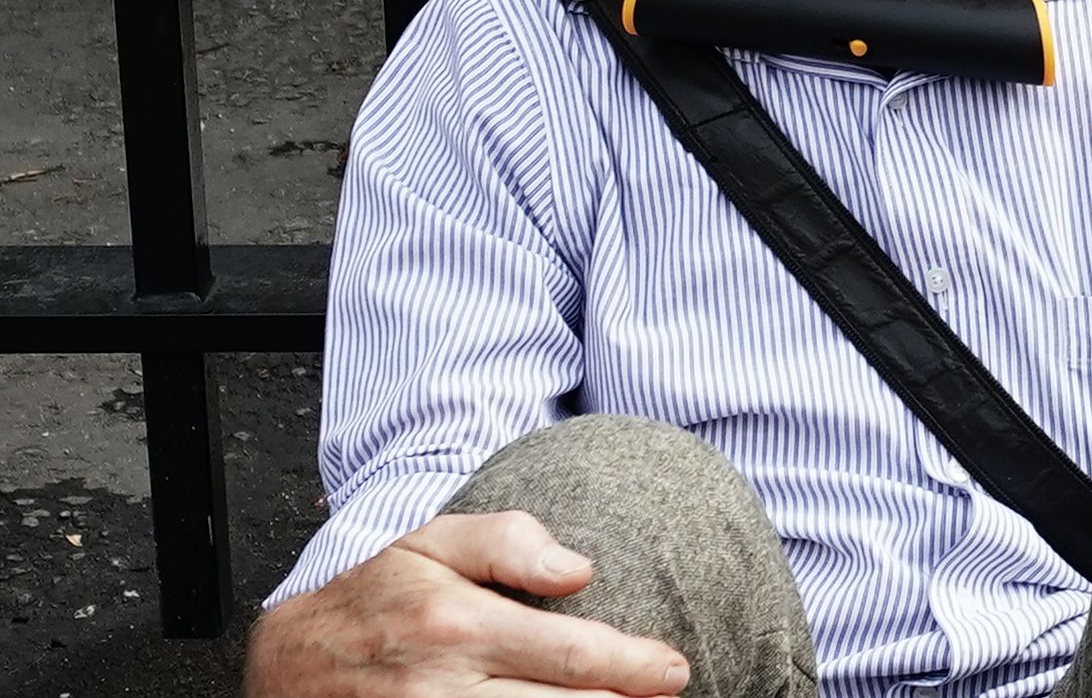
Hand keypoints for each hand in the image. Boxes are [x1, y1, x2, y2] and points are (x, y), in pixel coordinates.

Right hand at [243, 510, 689, 697]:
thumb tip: (580, 571)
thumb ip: (509, 541)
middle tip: (659, 694)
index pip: (574, 657)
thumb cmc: (372, 593)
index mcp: (459, 626)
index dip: (636, 667)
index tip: (675, 671)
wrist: (285, 658)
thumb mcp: (430, 540)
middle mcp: (444, 689)